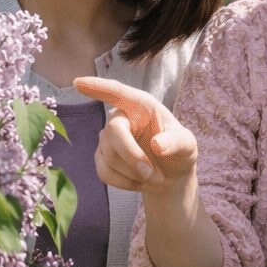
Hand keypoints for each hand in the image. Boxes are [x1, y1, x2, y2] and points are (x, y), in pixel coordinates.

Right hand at [74, 77, 197, 196]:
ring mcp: (108, 138)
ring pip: (109, 156)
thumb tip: (157, 145)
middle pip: (113, 131)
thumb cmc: (179, 152)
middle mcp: (121, 117)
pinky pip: (104, 172)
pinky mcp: (102, 157)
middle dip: (131, 155)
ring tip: (152, 177)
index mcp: (141, 105)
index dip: (97, 87)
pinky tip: (138, 182)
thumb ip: (176, 142)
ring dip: (133, 173)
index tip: (78, 83)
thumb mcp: (188, 145)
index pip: (117, 92)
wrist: (170, 176)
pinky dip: (124, 182)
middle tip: (151, 173)